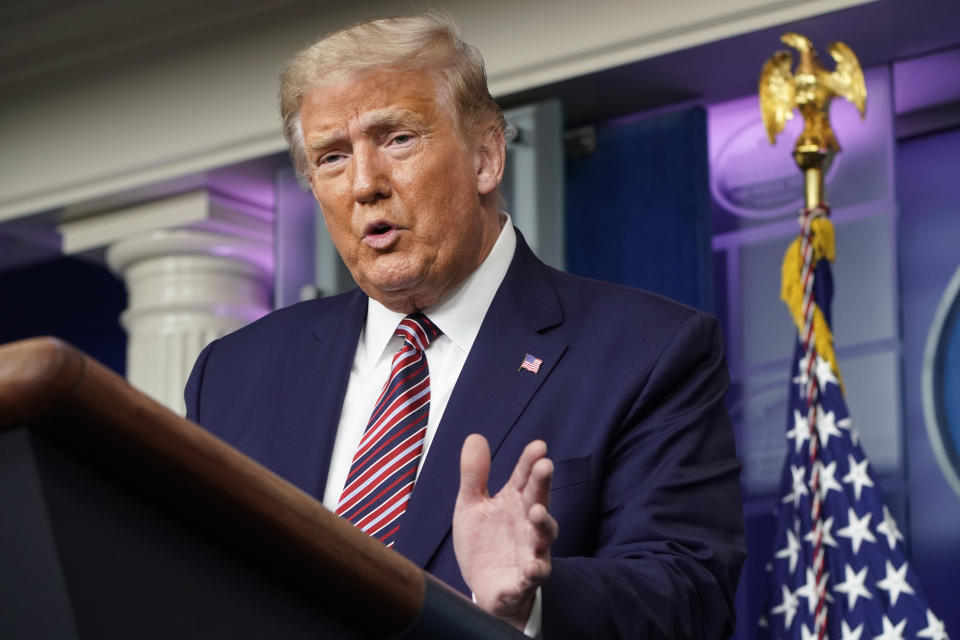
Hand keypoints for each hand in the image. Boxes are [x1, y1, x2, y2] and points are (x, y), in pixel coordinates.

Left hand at [453, 434, 557, 629]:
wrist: (484, 587)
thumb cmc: (483, 542)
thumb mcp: (471, 506)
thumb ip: (474, 475)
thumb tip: (475, 436)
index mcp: (514, 502)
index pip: (524, 477)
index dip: (530, 461)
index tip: (538, 446)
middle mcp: (527, 524)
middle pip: (539, 500)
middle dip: (542, 484)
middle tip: (545, 466)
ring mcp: (530, 551)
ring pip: (543, 537)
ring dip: (543, 524)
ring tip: (538, 512)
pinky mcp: (523, 581)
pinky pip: (532, 576)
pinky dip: (534, 572)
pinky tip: (531, 567)